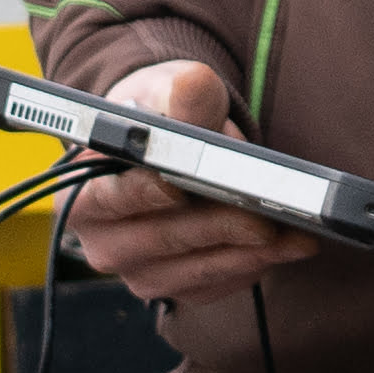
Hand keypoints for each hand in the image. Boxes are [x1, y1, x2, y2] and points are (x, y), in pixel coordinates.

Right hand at [55, 53, 299, 299]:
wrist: (169, 148)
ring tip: (292, 233)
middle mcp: (103, 242)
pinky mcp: (177, 287)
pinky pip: (216, 285)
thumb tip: (194, 85)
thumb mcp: (167, 93)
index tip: (177, 188)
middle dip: (215, 228)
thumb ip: (180, 93)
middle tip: (262, 217)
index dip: (140, 195)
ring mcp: (140, 271)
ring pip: (193, 270)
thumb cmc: (158, 118)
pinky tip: (287, 245)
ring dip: (246, 253)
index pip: (105, 200)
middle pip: (160, 240)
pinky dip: (253, 265)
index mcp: (81, 192)